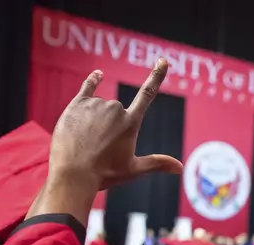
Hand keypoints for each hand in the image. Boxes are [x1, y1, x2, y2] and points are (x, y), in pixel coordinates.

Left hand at [48, 59, 182, 189]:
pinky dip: (93, 81)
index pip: (147, 94)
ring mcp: (95, 104)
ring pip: (100, 106)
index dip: (156, 76)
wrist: (73, 174)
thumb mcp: (133, 169)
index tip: (163, 61)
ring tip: (86, 140)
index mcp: (131, 123)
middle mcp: (115, 109)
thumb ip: (157, 163)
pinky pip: (87, 87)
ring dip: (96, 118)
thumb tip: (181, 167)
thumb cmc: (104, 174)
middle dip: (110, 125)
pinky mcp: (77, 104)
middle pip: (117, 110)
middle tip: (100, 148)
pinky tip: (98, 75)